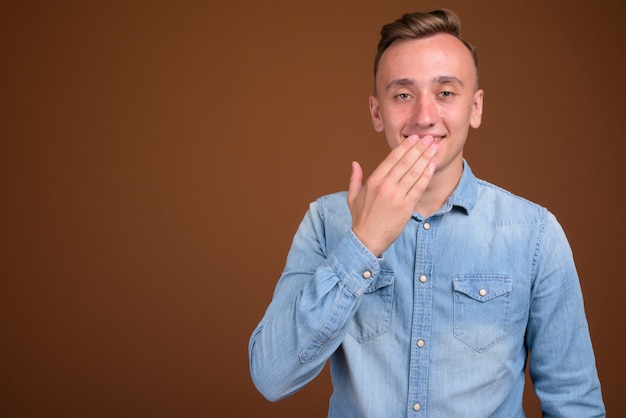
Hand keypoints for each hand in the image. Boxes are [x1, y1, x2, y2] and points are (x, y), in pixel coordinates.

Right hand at [347, 135, 437, 256]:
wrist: (367, 240)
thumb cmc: (361, 219)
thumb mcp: (352, 197)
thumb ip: (355, 179)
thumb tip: (355, 163)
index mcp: (373, 181)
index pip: (391, 159)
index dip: (404, 147)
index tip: (413, 139)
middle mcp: (385, 186)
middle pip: (405, 162)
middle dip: (418, 148)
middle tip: (429, 138)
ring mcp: (396, 196)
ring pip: (414, 172)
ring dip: (425, 157)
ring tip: (433, 147)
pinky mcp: (406, 207)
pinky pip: (419, 187)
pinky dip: (426, 175)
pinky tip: (432, 165)